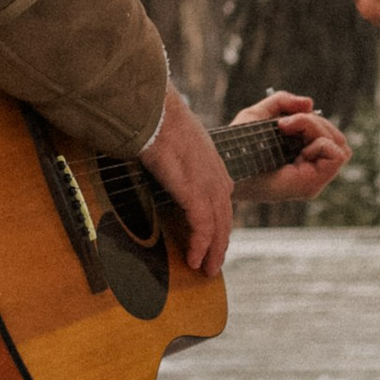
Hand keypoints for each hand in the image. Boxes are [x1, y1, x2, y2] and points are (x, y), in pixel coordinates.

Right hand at [143, 87, 234, 277]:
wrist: (154, 110)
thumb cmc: (156, 120)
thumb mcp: (173, 142)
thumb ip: (174, 159)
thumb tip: (158, 164)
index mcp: (211, 164)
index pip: (221, 201)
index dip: (218, 225)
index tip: (211, 241)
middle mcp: (215, 174)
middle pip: (224, 217)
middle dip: (219, 244)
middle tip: (212, 265)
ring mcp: (208, 183)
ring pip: (218, 226)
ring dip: (212, 251)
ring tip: (205, 270)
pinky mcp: (195, 191)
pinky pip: (203, 226)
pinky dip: (200, 245)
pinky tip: (193, 259)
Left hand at [234, 90, 350, 204]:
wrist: (225, 166)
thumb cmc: (238, 145)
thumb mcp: (259, 114)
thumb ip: (283, 102)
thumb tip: (310, 103)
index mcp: (302, 158)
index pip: (329, 137)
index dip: (313, 122)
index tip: (283, 122)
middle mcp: (310, 171)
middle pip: (338, 138)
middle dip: (315, 122)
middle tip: (285, 123)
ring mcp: (313, 181)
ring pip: (339, 144)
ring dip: (316, 128)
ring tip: (287, 129)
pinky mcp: (310, 186)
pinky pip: (337, 155)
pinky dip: (320, 140)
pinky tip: (297, 145)